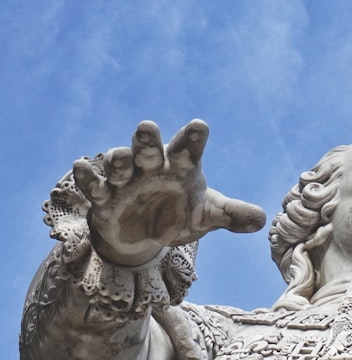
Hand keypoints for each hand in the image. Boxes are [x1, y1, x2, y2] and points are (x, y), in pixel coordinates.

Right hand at [72, 120, 266, 264]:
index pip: (188, 150)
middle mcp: (151, 168)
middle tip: (148, 127)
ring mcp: (125, 181)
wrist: (145, 233)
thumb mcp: (207, 216)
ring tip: (121, 157)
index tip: (200, 126)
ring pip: (119, 164)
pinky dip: (87, 177)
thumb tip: (261, 221)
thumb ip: (232, 214)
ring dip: (118, 160)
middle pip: (148, 150)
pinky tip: (81, 167)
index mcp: (180, 168)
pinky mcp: (104, 198)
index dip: (193, 139)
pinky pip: (94, 185)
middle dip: (147, 140)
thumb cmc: (179, 215)